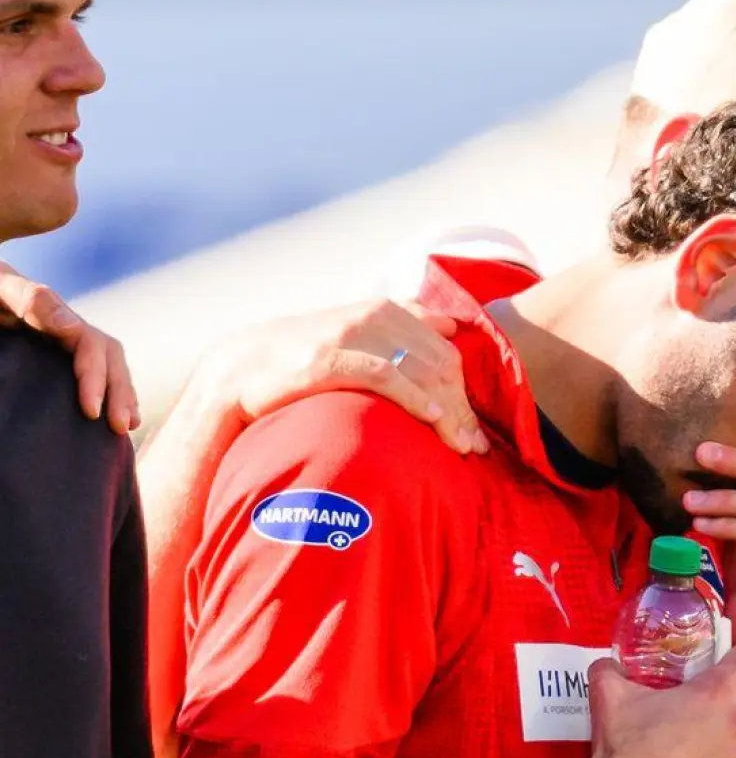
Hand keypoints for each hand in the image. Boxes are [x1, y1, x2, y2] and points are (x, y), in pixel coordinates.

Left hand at [0, 261, 138, 432]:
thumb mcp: (1, 290)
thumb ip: (31, 300)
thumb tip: (72, 327)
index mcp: (55, 313)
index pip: (91, 345)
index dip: (95, 378)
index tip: (91, 411)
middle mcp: (69, 327)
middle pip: (110, 356)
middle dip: (119, 392)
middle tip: (120, 427)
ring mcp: (66, 340)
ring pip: (109, 364)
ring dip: (122, 396)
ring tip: (127, 426)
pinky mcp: (58, 356)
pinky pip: (95, 371)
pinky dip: (112, 394)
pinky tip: (115, 417)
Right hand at [196, 299, 487, 453]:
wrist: (237, 367)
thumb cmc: (303, 358)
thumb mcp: (355, 334)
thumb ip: (400, 328)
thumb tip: (450, 325)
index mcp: (385, 310)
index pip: (445, 350)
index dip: (467, 391)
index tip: (477, 429)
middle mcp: (373, 317)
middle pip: (440, 363)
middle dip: (463, 408)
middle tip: (474, 447)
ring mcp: (350, 336)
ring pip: (420, 371)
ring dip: (447, 412)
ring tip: (461, 445)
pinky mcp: (328, 359)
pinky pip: (385, 376)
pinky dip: (414, 397)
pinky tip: (433, 418)